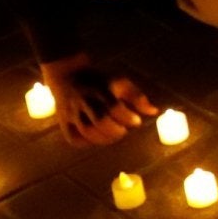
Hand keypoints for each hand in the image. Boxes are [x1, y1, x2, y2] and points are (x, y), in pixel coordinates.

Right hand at [42, 53, 158, 145]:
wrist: (67, 75)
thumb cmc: (99, 81)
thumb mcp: (119, 83)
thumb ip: (137, 97)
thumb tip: (154, 112)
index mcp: (100, 89)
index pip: (114, 106)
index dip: (128, 117)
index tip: (136, 121)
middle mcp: (84, 100)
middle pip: (99, 121)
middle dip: (116, 131)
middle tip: (123, 131)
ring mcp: (71, 112)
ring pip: (87, 131)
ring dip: (105, 139)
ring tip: (114, 135)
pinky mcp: (63, 121)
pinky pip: (74, 138)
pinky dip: (88, 143)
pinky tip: (98, 139)